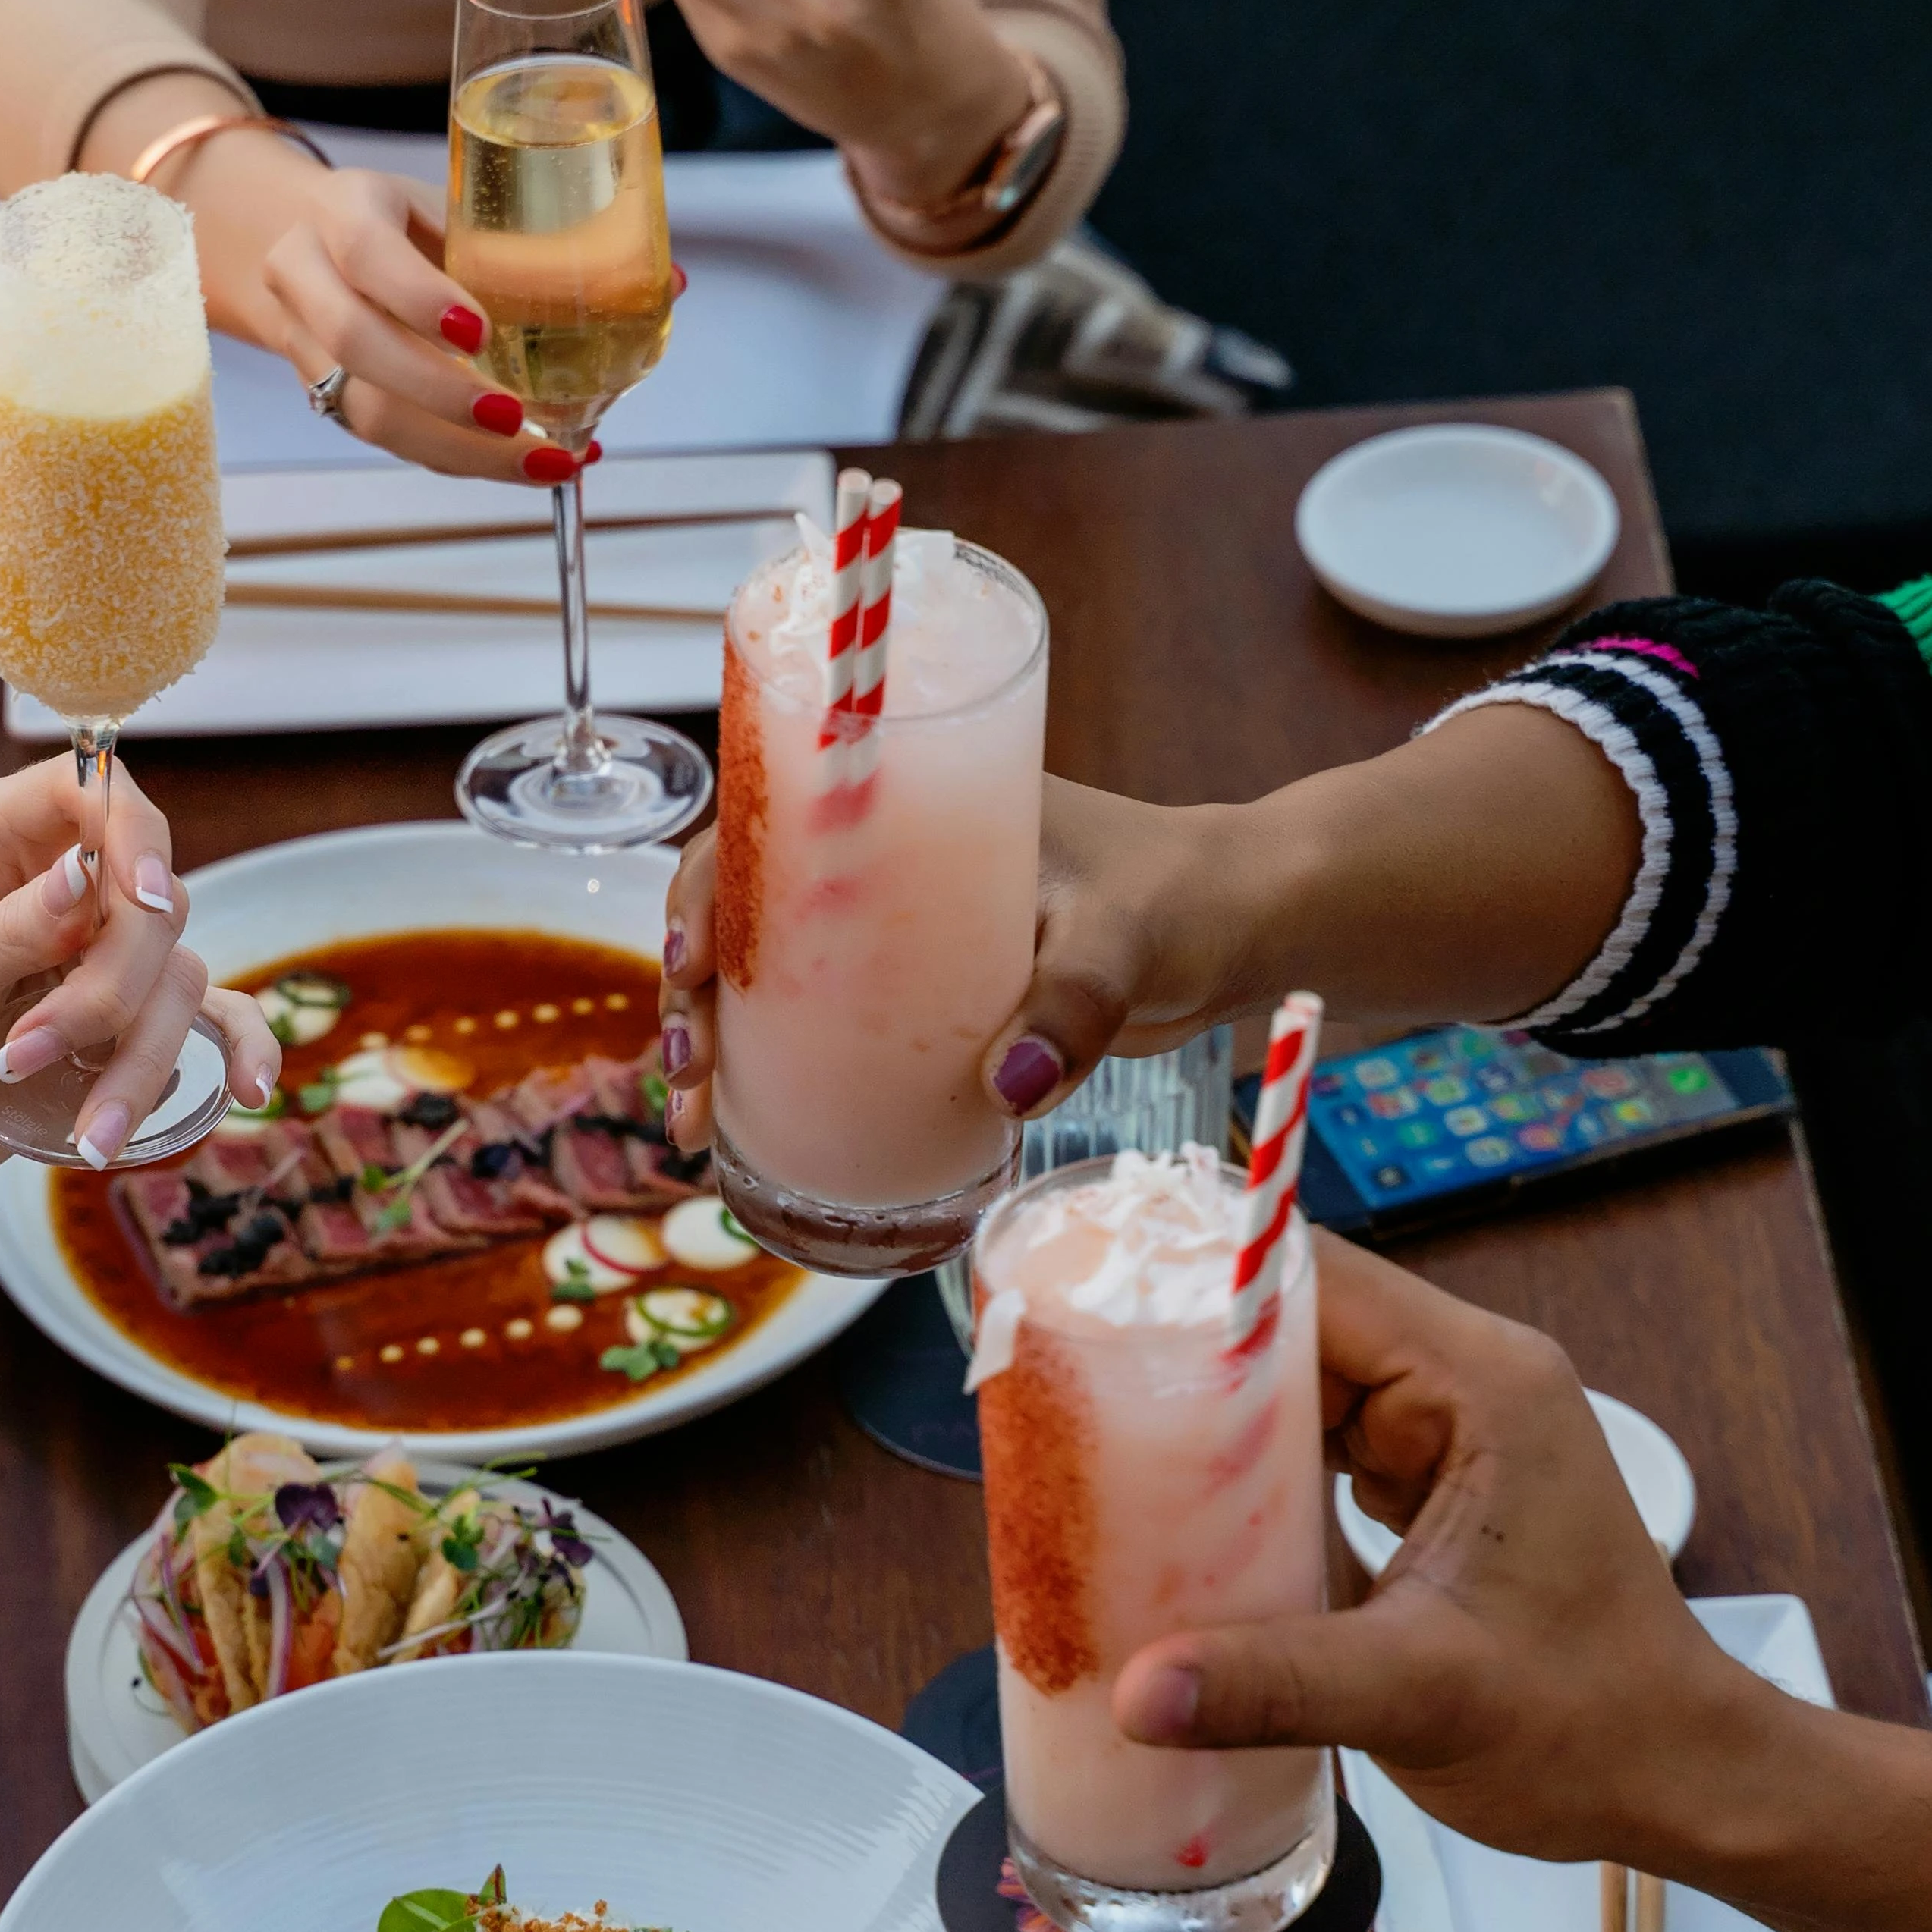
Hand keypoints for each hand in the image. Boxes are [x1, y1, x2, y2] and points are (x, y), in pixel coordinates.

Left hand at [0, 757, 278, 1195]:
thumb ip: (10, 932)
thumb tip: (86, 873)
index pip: (98, 796)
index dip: (133, 838)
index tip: (134, 903)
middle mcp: (59, 889)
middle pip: (151, 902)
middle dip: (111, 990)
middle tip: (32, 1051)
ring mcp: (92, 959)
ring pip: (176, 978)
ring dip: (141, 1060)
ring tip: (86, 1131)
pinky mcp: (115, 1027)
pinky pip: (204, 1022)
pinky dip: (238, 1049)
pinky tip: (248, 1091)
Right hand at [177, 135, 552, 481]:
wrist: (314, 246)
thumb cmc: (404, 223)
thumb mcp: (449, 204)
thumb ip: (518, 240)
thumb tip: (648, 277)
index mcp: (343, 207)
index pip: (366, 251)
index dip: (419, 298)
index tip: (480, 335)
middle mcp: (305, 274)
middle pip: (353, 343)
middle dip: (438, 392)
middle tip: (512, 417)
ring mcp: (305, 342)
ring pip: (364, 409)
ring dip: (458, 448)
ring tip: (543, 459)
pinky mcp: (324, 395)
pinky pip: (388, 438)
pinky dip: (460, 457)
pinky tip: (526, 463)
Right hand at [656, 775, 1248, 1152]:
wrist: (1243, 930)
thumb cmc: (1189, 897)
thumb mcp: (1130, 937)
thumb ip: (1075, 1003)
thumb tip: (1005, 1087)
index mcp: (916, 802)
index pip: (773, 819)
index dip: (707, 882)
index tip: (689, 958)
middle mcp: (890, 860)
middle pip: (749, 905)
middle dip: (691, 985)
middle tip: (688, 1070)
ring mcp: (904, 930)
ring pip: (773, 969)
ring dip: (717, 1036)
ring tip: (694, 1121)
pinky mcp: (928, 992)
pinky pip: (827, 1019)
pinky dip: (775, 1067)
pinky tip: (744, 1128)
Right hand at [1109, 1240, 1784, 1864]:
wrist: (1681, 1781)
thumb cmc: (1591, 1727)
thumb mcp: (1421, 1699)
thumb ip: (1274, 1684)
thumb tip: (1134, 1693)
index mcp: (1482, 1383)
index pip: (1317, 1280)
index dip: (1202, 1293)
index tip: (1094, 1326)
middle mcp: (1469, 1380)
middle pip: (1297, 1324)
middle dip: (1191, 1365)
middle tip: (1074, 1407)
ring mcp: (1453, 1430)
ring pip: (1302, 1386)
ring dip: (1217, 1426)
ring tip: (1105, 1456)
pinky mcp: (1435, 1482)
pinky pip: (1322, 1445)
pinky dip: (1257, 1477)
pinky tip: (1183, 1517)